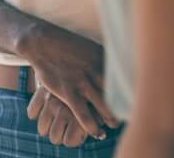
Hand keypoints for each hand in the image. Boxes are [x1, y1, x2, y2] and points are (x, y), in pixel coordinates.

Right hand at [19, 23, 118, 140]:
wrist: (41, 41)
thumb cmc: (65, 45)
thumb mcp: (88, 47)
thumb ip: (102, 59)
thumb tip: (116, 68)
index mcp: (102, 57)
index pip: (122, 79)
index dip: (128, 92)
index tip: (132, 99)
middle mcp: (94, 69)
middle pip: (116, 94)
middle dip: (123, 107)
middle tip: (127, 114)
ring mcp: (81, 81)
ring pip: (104, 106)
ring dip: (111, 118)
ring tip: (113, 125)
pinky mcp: (67, 91)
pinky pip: (83, 113)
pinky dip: (91, 125)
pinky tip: (95, 132)